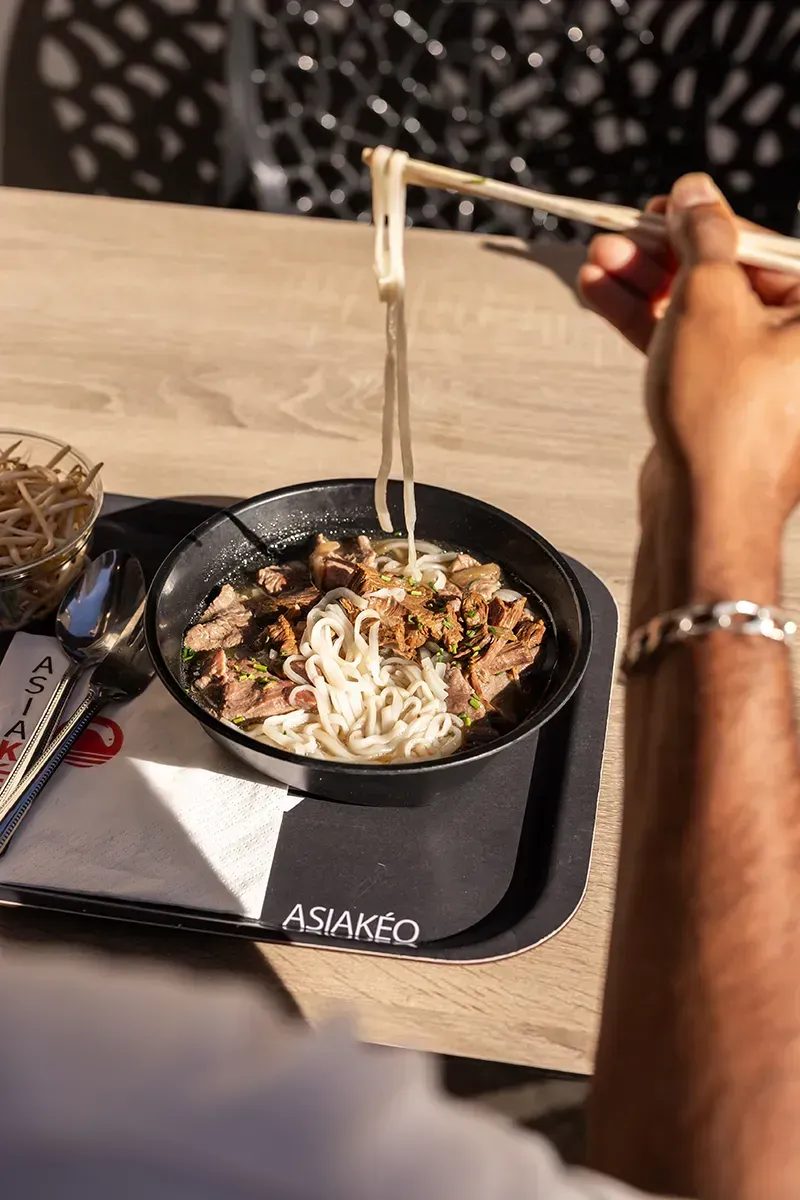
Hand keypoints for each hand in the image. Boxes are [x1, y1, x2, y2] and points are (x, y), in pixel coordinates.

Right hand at [579, 174, 799, 526]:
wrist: (705, 511)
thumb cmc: (725, 418)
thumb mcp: (710, 299)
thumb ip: (704, 237)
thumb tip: (698, 194)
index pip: (760, 246)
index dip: (705, 219)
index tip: (665, 205)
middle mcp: (794, 345)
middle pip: (725, 276)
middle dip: (664, 254)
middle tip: (621, 235)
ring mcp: (757, 375)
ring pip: (697, 312)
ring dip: (644, 284)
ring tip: (600, 261)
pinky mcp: (721, 400)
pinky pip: (685, 347)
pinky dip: (646, 323)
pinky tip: (605, 295)